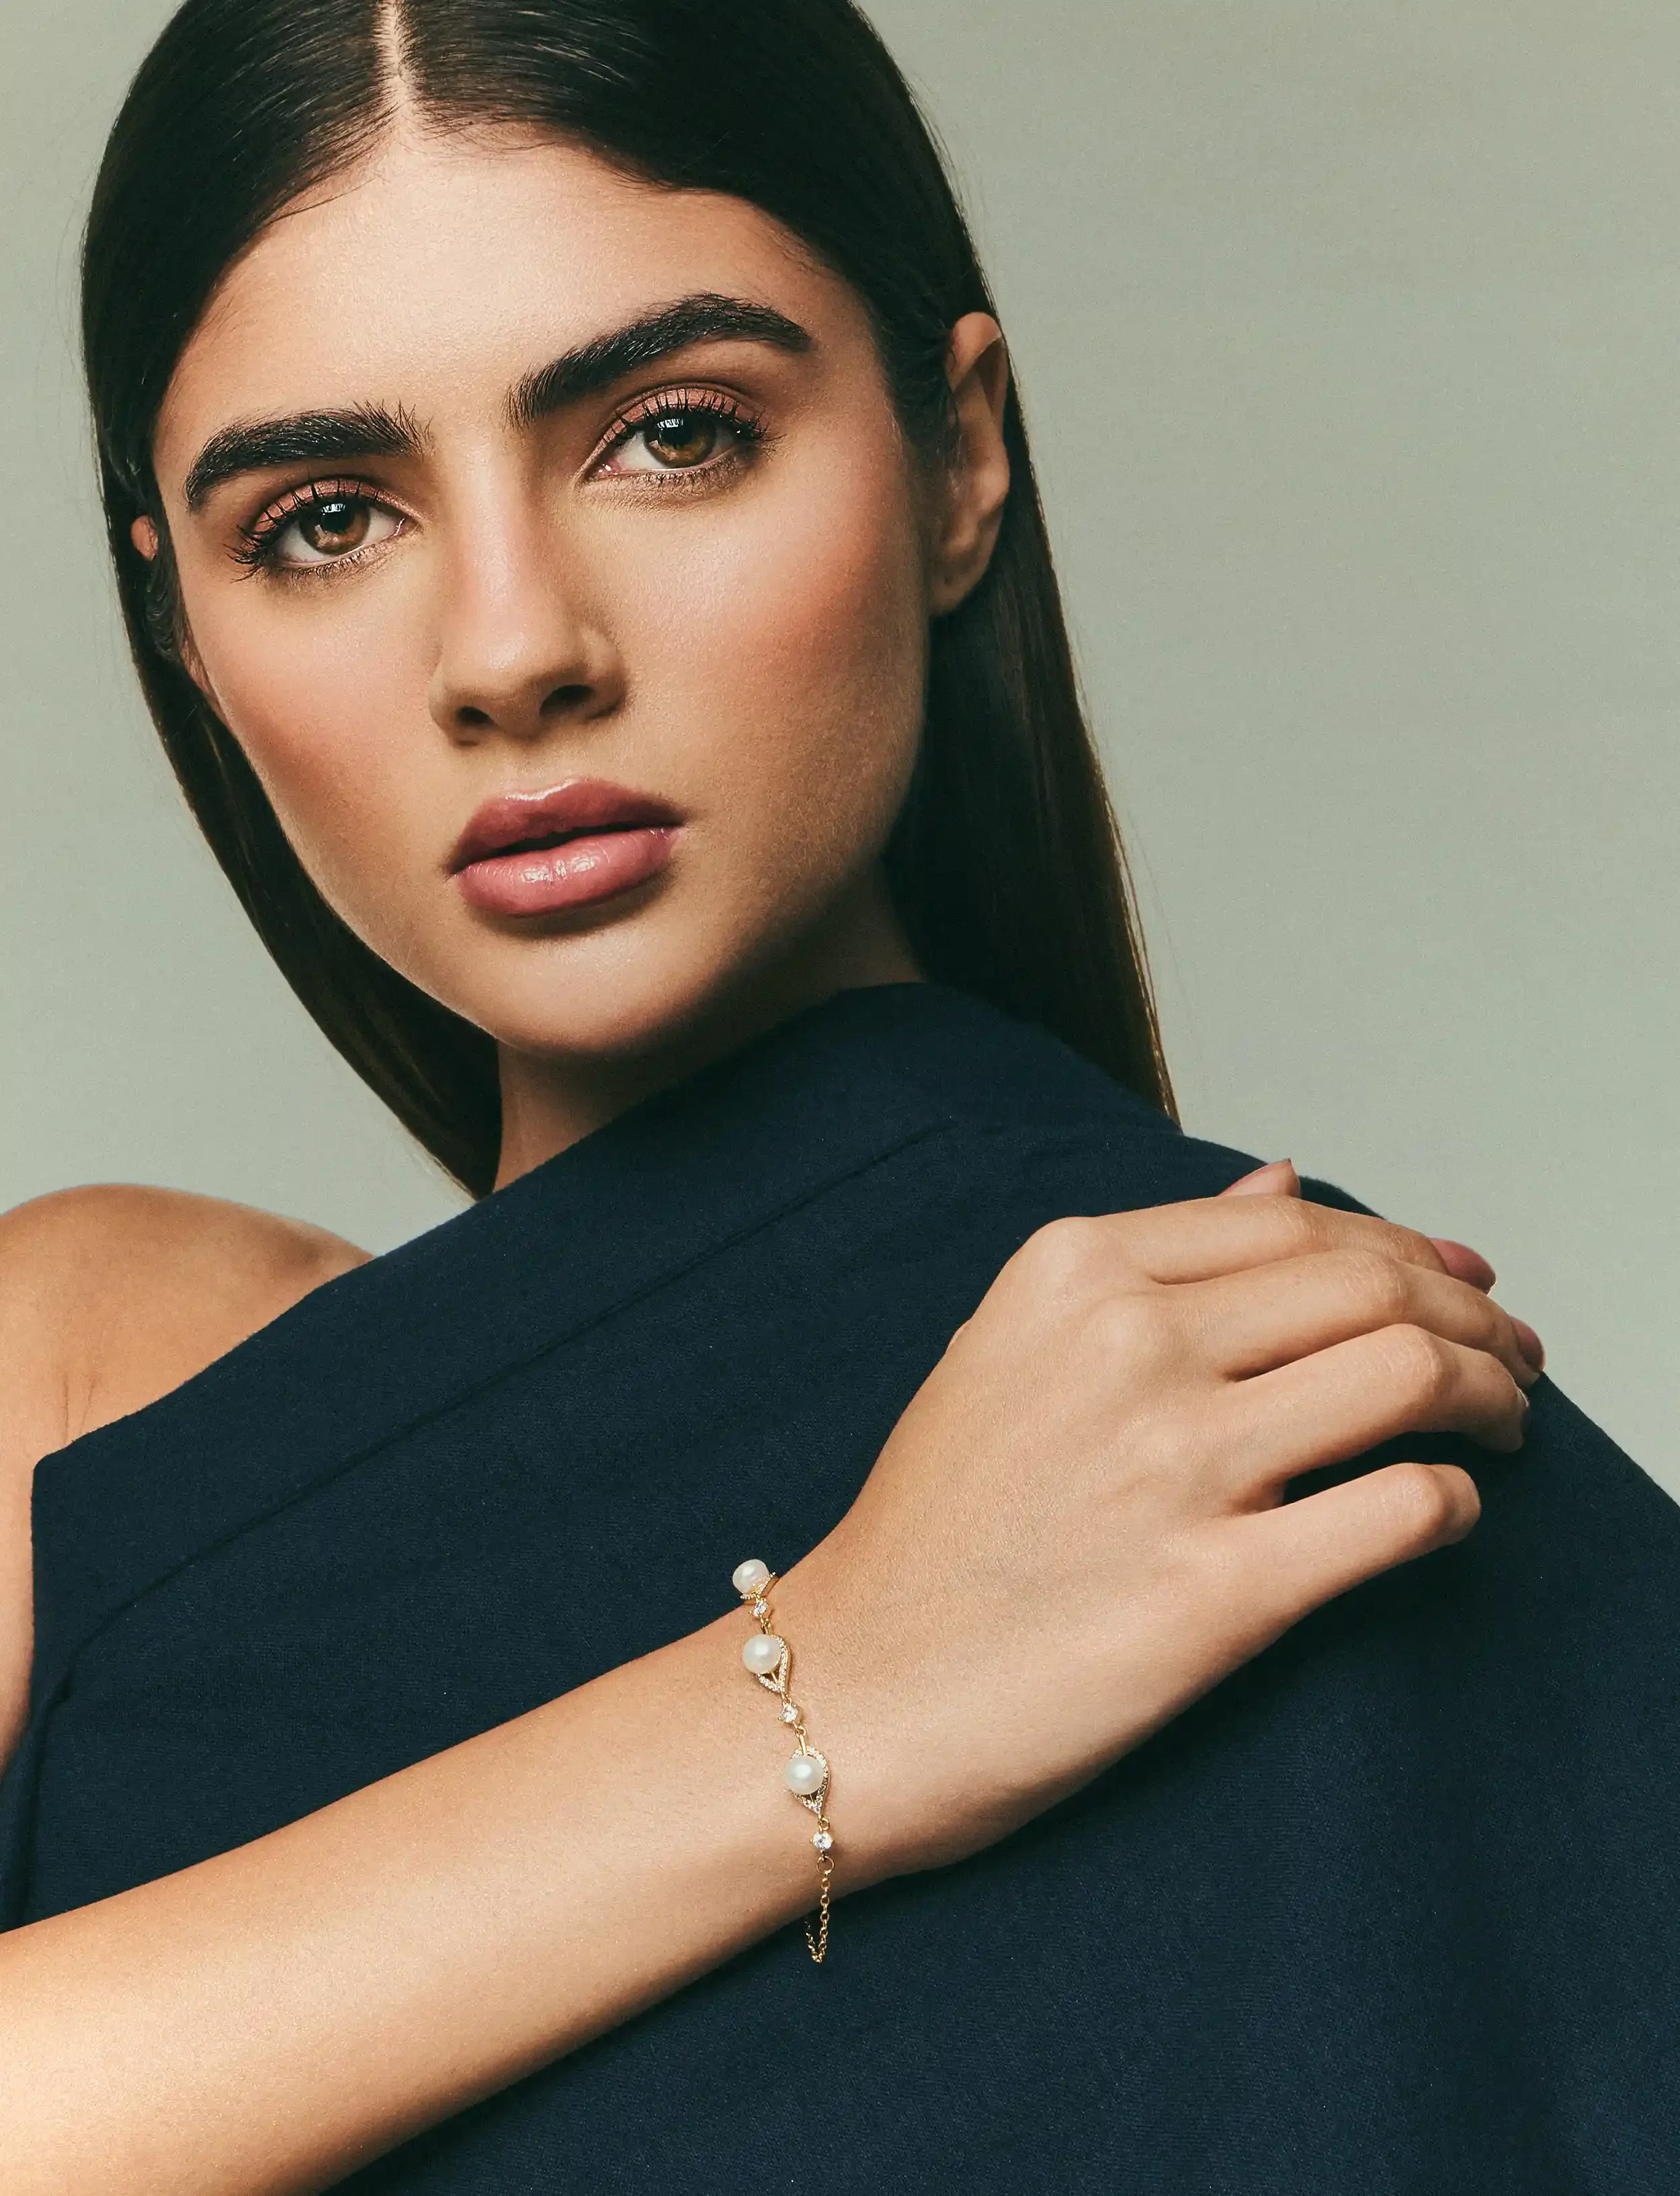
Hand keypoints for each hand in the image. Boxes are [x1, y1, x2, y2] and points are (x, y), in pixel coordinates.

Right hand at [782, 1171, 1538, 1879]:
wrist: (855, 1687)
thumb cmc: (932, 1529)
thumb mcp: (1006, 1348)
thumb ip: (1146, 1259)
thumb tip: (1282, 1183)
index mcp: (1073, 1272)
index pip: (1300, 1222)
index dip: (1407, 1247)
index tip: (1459, 1282)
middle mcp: (1126, 1346)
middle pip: (1373, 1285)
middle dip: (1474, 1314)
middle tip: (1511, 1356)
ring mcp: (1172, 1465)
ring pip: (1409, 1374)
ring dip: (1491, 1394)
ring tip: (1506, 1423)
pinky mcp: (1214, 1592)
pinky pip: (1400, 1511)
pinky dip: (1455, 1503)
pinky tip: (1447, 1509)